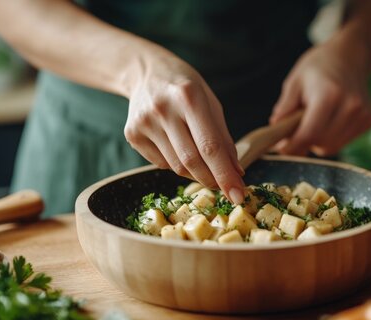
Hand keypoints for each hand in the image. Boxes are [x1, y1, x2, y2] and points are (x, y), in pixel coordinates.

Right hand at [124, 51, 244, 203]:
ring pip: (176, 167)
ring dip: (195, 173)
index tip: (238, 195)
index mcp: (188, 97)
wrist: (145, 72)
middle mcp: (163, 109)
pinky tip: (177, 147)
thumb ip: (223, 138)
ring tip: (202, 162)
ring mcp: (144, 123)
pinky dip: (175, 164)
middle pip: (191, 161)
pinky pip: (160, 164)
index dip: (225, 175)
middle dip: (212, 180)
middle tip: (226, 189)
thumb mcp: (211, 103)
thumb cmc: (186, 88)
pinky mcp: (132, 134)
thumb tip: (236, 173)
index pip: (210, 146)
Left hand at [270, 35, 370, 155]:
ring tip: (312, 122)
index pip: (309, 133)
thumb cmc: (316, 69)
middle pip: (321, 143)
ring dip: (317, 142)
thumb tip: (275, 130)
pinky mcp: (369, 120)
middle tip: (293, 133)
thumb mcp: (294, 82)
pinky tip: (328, 120)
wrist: (348, 56)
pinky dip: (331, 138)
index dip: (292, 146)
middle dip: (303, 143)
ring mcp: (363, 114)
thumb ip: (285, 108)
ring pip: (332, 147)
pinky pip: (343, 142)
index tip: (281, 148)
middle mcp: (350, 106)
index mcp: (329, 95)